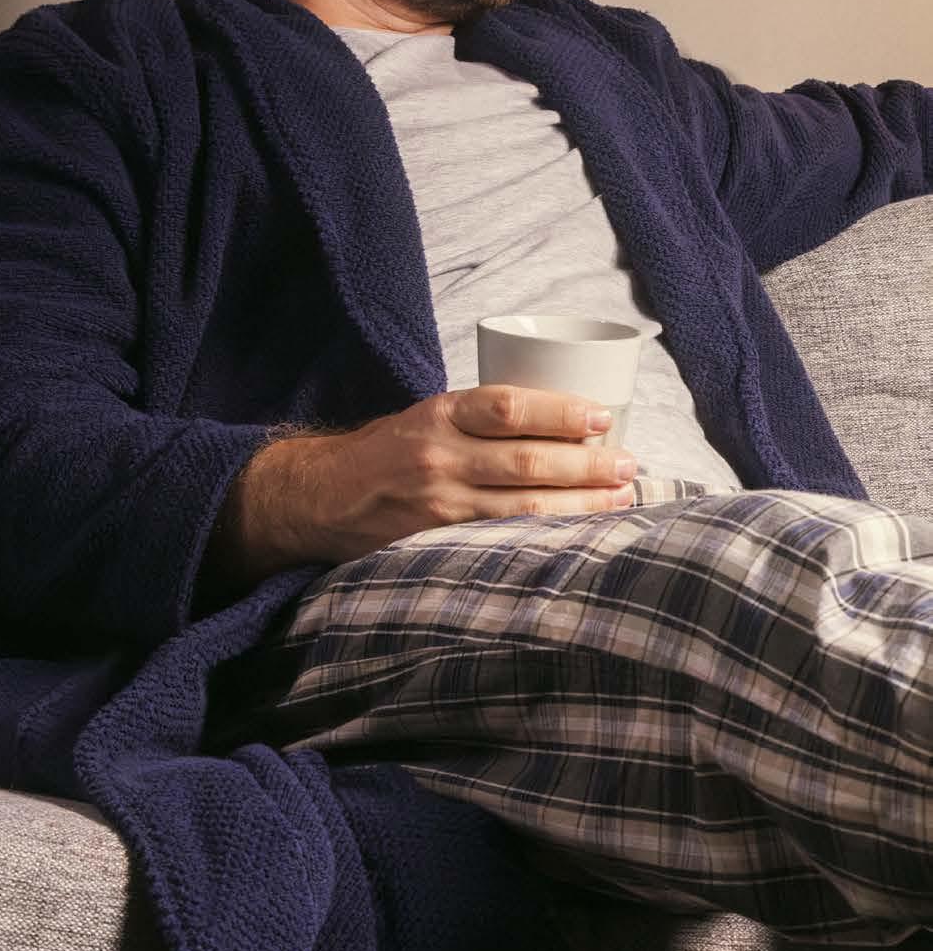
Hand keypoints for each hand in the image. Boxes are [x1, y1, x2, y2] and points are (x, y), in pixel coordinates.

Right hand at [209, 385, 638, 588]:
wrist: (322, 496)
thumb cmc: (387, 452)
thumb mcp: (427, 416)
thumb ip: (481, 420)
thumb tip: (566, 424)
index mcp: (438, 414)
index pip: (508, 406)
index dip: (561, 411)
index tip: (602, 417)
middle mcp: (437, 458)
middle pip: (525, 461)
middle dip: (586, 465)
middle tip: (628, 465)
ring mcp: (436, 506)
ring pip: (521, 506)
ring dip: (578, 504)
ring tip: (618, 500)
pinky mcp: (433, 543)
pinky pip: (500, 541)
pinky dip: (544, 537)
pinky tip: (577, 537)